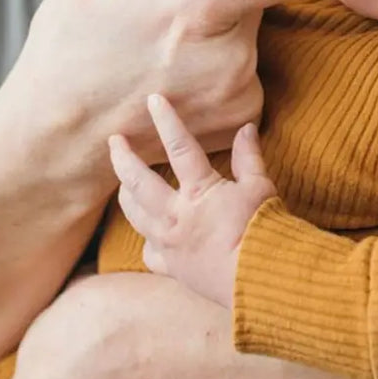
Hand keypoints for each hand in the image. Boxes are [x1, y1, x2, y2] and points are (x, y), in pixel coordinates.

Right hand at [0, 0, 312, 179]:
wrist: (50, 143)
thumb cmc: (68, 43)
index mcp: (197, 0)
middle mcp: (230, 51)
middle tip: (160, 10)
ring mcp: (239, 93)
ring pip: (250, 31)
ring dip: (219, 30)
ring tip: (155, 53)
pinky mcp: (241, 122)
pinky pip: (246, 69)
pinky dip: (219, 66)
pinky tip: (172, 81)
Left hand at [109, 93, 276, 308]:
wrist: (260, 278)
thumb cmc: (263, 229)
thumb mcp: (260, 186)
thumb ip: (249, 156)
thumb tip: (245, 128)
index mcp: (199, 192)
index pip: (179, 148)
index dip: (166, 121)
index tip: (153, 100)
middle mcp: (177, 216)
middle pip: (140, 183)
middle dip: (123, 159)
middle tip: (114, 141)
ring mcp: (171, 244)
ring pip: (136, 217)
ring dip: (126, 196)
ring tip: (121, 183)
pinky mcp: (173, 268)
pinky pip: (150, 253)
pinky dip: (147, 241)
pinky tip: (148, 234)